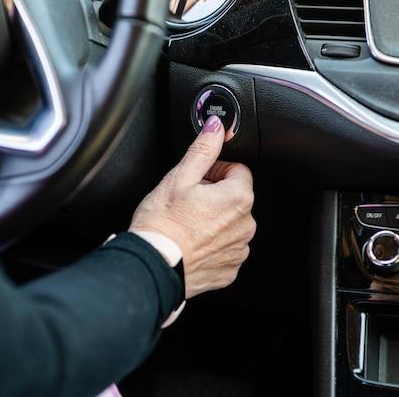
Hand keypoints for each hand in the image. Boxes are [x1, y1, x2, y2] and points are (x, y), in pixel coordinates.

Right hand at [129, 116, 255, 298]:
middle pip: (235, 198)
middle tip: (188, 202)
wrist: (153, 264)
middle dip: (215, 196)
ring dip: (214, 221)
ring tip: (187, 223)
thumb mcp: (180, 177)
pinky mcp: (229, 270)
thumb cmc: (162, 223)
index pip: (237, 171)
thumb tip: (216, 127)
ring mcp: (238, 250)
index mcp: (239, 198)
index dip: (214, 172)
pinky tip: (192, 242)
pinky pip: (225, 249)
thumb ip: (203, 149)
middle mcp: (246, 226)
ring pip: (230, 224)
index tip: (197, 181)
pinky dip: (212, 245)